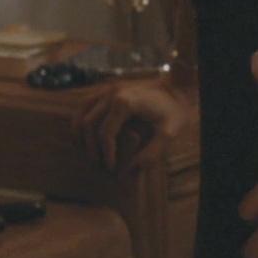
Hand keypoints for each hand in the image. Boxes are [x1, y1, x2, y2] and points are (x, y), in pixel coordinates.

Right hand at [74, 78, 191, 173]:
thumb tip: (130, 171)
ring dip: (80, 133)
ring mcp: (109, 87)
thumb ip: (152, 153)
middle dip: (92, 148)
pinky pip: (86, 103)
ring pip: (82, 112)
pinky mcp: (108, 87)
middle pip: (89, 124)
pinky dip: (81, 118)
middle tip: (99, 164)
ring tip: (88, 152)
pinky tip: (85, 134)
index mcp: (126, 103)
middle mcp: (113, 93)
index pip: (105, 134)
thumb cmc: (175, 110)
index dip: (106, 154)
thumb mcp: (169, 133)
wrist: (177, 87)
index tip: (111, 168)